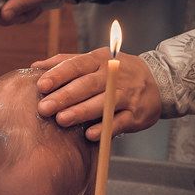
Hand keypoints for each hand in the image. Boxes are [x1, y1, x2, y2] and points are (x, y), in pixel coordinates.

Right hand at [0, 0, 69, 24]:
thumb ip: (22, 4)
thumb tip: (3, 15)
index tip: (15, 16)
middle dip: (14, 14)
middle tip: (33, 11)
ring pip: (1, 9)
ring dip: (19, 14)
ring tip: (34, 7)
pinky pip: (6, 7)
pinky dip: (19, 11)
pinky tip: (31, 5)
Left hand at [32, 48, 162, 140]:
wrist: (158, 81)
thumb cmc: (116, 72)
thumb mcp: (95, 61)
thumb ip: (66, 62)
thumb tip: (35, 66)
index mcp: (100, 60)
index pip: (77, 65)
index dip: (59, 75)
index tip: (41, 85)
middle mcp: (114, 75)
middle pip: (87, 85)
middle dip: (65, 96)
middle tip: (44, 108)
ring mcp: (126, 95)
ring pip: (102, 103)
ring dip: (81, 112)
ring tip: (61, 120)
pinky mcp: (136, 114)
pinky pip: (119, 122)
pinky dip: (105, 128)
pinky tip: (90, 134)